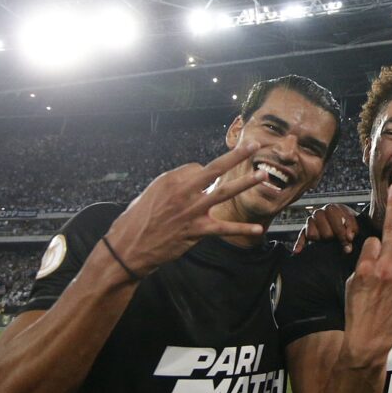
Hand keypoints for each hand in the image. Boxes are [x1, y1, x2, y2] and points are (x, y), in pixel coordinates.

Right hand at [103, 142, 267, 275]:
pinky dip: (241, 228)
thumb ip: (176, 184)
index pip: (199, 168)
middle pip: (215, 169)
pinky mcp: (197, 231)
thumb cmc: (139, 218)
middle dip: (237, 156)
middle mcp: (183, 191)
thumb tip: (197, 177)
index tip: (202, 182)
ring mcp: (192, 211)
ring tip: (262, 175)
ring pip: (224, 193)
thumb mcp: (152, 192)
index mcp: (171, 179)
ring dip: (245, 183)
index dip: (204, 175)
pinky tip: (256, 228)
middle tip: (254, 146)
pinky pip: (223, 228)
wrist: (129, 246)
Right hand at [294, 203, 358, 253]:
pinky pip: (301, 237)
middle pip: (324, 231)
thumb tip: (349, 238)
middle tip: (339, 241)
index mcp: (331, 208)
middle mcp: (319, 212)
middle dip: (333, 237)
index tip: (349, 240)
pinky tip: (297, 251)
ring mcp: (311, 221)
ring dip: (321, 239)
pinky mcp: (305, 230)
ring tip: (328, 241)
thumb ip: (352, 229)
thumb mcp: (354, 223)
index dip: (343, 232)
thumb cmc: (348, 222)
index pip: (335, 221)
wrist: (341, 221)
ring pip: (312, 234)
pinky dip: (299, 244)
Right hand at [342, 183, 391, 365]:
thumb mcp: (351, 283)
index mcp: (366, 264)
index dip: (373, 246)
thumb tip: (377, 250)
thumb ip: (365, 263)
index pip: (373, 238)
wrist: (368, 337)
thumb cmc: (357, 310)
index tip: (372, 260)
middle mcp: (386, 265)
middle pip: (390, 229)